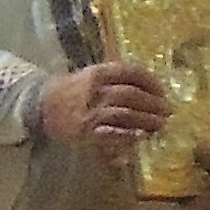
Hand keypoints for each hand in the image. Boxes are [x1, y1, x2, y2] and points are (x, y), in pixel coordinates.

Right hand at [37, 60, 172, 147]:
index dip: (151, 82)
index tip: (163, 91)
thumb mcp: (92, 76)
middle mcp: (96, 90)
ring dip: (147, 120)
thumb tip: (149, 88)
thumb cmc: (72, 91)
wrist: (41, 106)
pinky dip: (128, 135)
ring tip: (162, 124)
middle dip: (153, 103)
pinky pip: (112, 134)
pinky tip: (141, 136)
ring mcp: (92, 112)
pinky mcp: (87, 131)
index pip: (131, 73)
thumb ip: (116, 78)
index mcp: (99, 72)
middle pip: (132, 95)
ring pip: (125, 114)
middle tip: (168, 110)